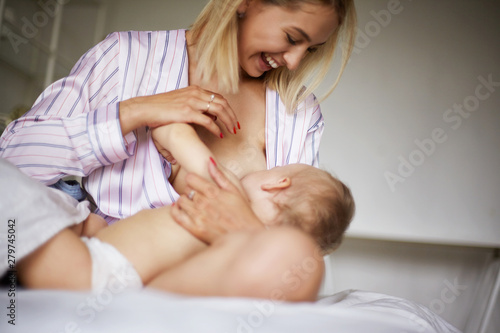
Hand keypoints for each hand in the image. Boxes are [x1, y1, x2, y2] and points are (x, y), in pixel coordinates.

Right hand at [119, 85, 237, 137]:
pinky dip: (215, 128)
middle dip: (232, 116)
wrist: (146, 108)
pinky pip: (207, 121)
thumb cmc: (162, 108)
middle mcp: (196, 94)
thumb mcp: (182, 102)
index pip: (219, 97)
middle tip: (237, 127)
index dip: (229, 109)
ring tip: (232, 131)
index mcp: (195, 90)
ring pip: (218, 111)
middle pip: (222, 103)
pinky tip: (219, 134)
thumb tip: (210, 116)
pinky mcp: (187, 113)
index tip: (233, 120)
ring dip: (228, 122)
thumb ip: (197, 106)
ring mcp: (192, 102)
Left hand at [171, 160, 264, 243]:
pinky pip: (177, 216)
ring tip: (193, 204)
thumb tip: (209, 161)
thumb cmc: (243, 213)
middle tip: (198, 196)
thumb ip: (220, 176)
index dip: (193, 180)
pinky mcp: (195, 229)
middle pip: (186, 190)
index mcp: (213, 191)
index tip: (196, 183)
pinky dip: (175, 210)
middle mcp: (204, 202)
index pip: (191, 179)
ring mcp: (198, 216)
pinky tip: (180, 210)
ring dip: (185, 201)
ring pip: (181, 201)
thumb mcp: (235, 191)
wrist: (245, 237)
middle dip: (191, 191)